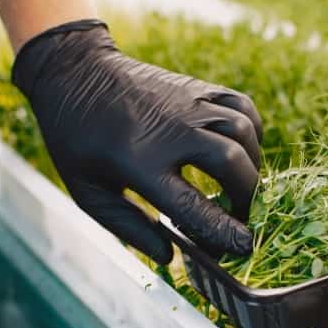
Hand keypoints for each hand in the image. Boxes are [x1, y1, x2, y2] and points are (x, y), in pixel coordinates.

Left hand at [12, 19, 261, 263]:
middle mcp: (171, 130)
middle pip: (232, 164)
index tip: (244, 246)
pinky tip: (241, 149)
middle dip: (246, 198)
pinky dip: (252, 131)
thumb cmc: (77, 138)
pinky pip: (242, 106)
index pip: (194, 205)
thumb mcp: (88, 191)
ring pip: (243, 132)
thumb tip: (168, 256)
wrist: (75, 71)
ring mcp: (188, 103)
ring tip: (240, 185)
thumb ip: (128, 226)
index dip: (224, 231)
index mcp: (139, 162)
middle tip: (240, 216)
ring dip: (253, 165)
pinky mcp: (198, 87)